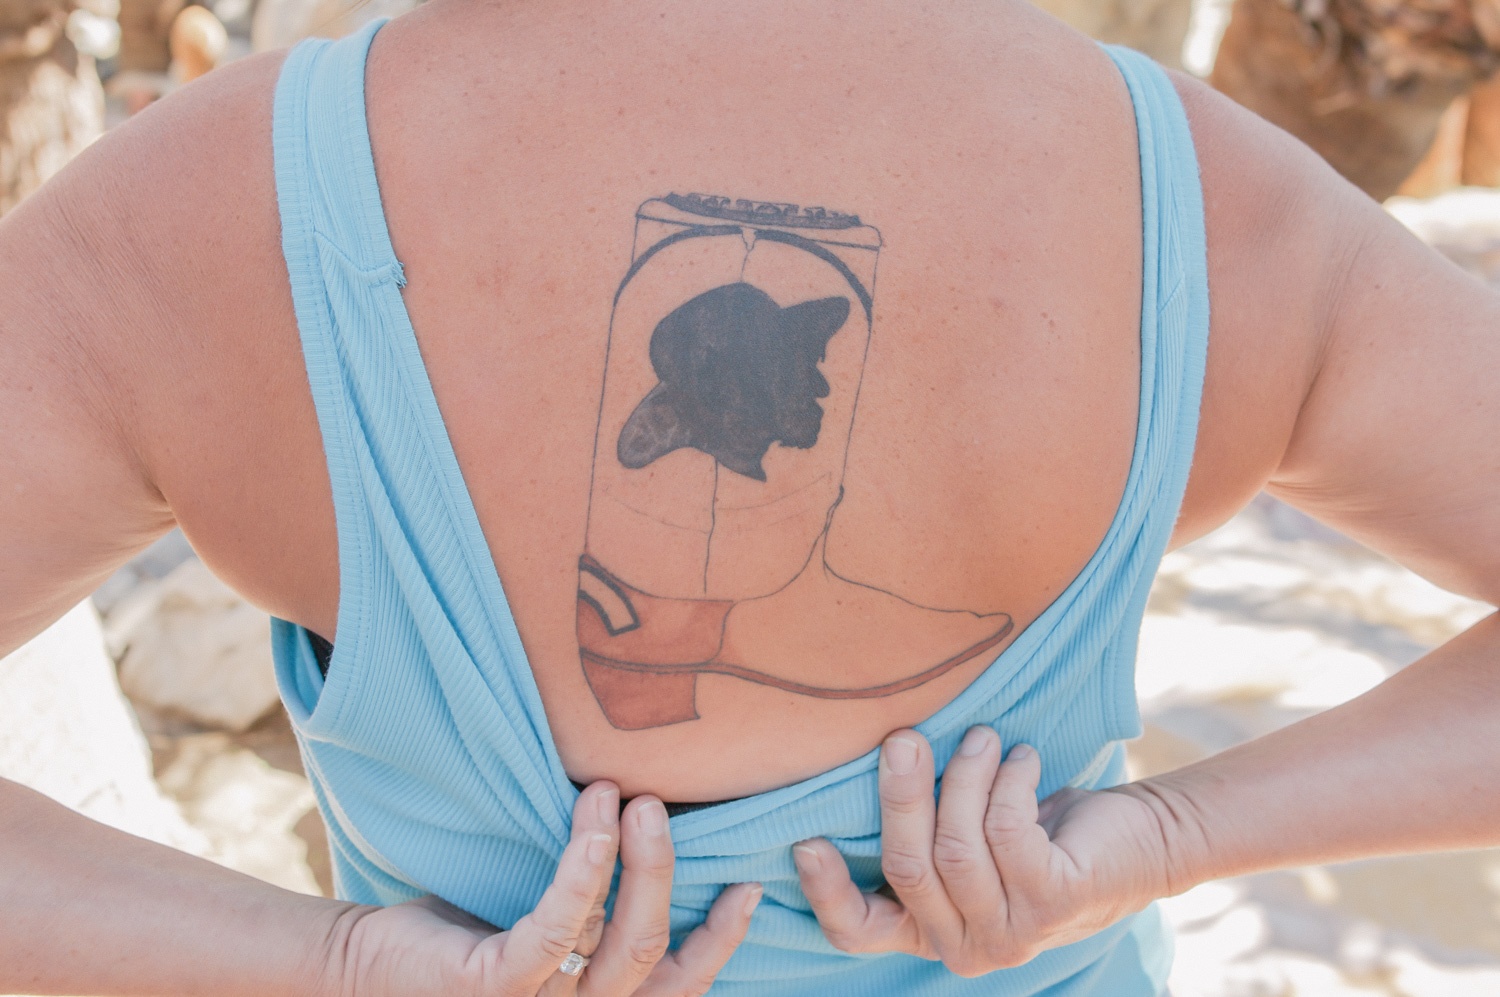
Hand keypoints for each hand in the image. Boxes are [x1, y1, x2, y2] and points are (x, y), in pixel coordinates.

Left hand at [324, 782, 761, 995]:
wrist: (359, 964)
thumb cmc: (457, 935)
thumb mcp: (540, 922)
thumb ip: (592, 905)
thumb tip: (647, 830)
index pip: (679, 988)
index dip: (722, 943)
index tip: (750, 886)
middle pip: (657, 959)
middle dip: (669, 876)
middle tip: (660, 804)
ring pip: (621, 943)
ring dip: (634, 860)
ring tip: (626, 794)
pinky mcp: (495, 986)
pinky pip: (558, 928)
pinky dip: (585, 871)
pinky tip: (595, 820)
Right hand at [793, 728, 1171, 976]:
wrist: (1132, 845)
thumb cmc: (1032, 831)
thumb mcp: (965, 838)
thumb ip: (919, 824)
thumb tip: (866, 755)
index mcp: (927, 931)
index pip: (857, 931)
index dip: (826, 893)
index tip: (806, 841)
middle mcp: (963, 946)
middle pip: (907, 868)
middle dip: (900, 797)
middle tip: (903, 737)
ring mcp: (1011, 933)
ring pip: (957, 847)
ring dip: (964, 777)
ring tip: (982, 737)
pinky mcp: (1054, 901)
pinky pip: (1007, 830)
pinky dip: (1008, 781)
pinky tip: (1021, 757)